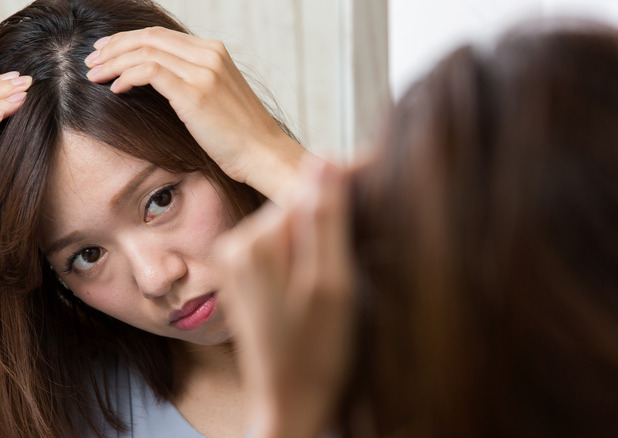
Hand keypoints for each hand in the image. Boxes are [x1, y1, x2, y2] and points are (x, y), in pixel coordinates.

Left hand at [84, 27, 308, 205]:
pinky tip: (115, 89)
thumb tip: (159, 82)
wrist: (264, 154)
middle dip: (114, 47)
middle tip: (91, 59)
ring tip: (94, 74)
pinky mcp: (195, 93)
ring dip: (113, 62)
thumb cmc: (240, 136)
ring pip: (144, 52)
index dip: (128, 40)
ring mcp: (203, 72)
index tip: (107, 50)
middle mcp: (209, 55)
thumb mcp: (217, 99)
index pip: (160, 35)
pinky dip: (126, 76)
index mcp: (214, 52)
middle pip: (149, 38)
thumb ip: (193, 82)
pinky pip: (149, 72)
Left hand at [217, 160, 354, 437]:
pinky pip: (282, 248)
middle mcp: (236, 246)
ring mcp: (237, 262)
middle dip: (334, 217)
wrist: (289, 406)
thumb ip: (326, 220)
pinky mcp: (245, 276)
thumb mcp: (331, 285)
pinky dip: (308, 254)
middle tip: (369, 240)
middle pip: (298, 208)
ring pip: (293, 227)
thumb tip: (323, 159)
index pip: (308, 191)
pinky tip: (327, 277)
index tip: (381, 177)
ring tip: (348, 267)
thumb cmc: (314, 356)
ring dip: (323, 237)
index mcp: (254, 244)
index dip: (348, 186)